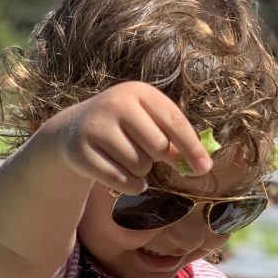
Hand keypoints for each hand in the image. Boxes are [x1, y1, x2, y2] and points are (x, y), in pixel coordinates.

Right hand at [42, 81, 211, 194]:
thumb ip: (174, 139)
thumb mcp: (148, 123)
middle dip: (158, 157)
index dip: (192, 148)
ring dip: (141, 171)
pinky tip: (123, 175)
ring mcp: (95, 127)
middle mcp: (116, 104)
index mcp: (138, 92)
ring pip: (140, 166)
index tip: (204, 168)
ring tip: (126, 158)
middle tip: (145, 151)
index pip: (174, 122)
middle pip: (158, 147)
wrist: (73, 130)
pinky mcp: (80, 152)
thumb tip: (201, 164)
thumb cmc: (124, 128)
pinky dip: (130, 185)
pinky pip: (121, 181)